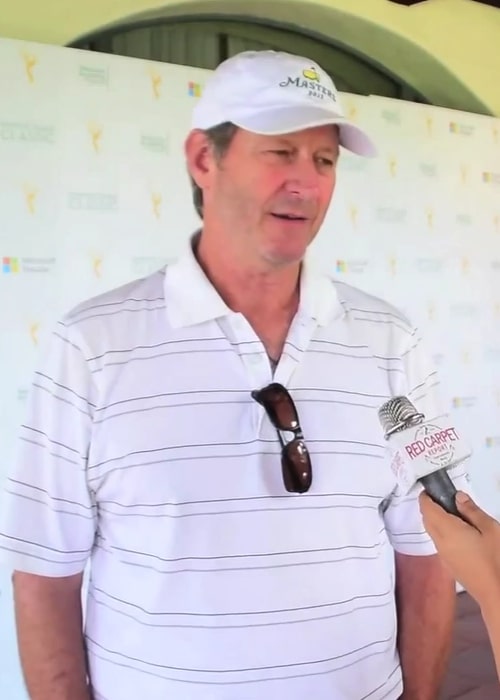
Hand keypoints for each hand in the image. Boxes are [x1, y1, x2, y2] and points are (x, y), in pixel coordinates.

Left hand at [419, 490, 499, 610]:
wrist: (496, 592)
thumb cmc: (495, 558)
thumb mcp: (489, 529)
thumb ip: (471, 511)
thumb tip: (456, 496)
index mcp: (447, 530)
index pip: (426, 508)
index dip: (426, 496)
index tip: (432, 488)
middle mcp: (439, 542)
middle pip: (426, 519)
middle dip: (430, 506)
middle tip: (446, 498)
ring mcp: (443, 555)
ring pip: (432, 532)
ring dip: (436, 520)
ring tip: (456, 514)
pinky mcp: (448, 565)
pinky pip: (439, 542)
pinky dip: (442, 532)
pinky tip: (460, 533)